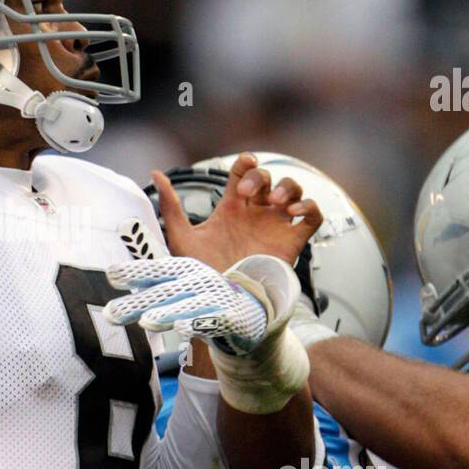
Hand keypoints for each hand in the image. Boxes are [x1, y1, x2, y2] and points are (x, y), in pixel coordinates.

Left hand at [103, 256, 269, 357]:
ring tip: (145, 321)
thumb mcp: (177, 285)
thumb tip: (110, 272)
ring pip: (188, 306)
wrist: (249, 314)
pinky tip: (182, 329)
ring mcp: (215, 299)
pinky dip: (197, 324)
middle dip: (138, 302)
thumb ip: (148, 281)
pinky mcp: (230, 318)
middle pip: (165, 292)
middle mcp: (198, 281)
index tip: (111, 274)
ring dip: (167, 313)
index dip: (135, 271)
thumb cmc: (203, 298)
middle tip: (111, 313)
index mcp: (184, 270)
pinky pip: (212, 321)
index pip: (156, 270)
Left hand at [152, 152, 322, 268]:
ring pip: (293, 191)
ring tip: (275, 201)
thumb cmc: (202, 276)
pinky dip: (309, 208)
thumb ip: (171, 206)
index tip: (242, 169)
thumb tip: (155, 175)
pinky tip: (294, 212)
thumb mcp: (182, 238)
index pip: (243, 172)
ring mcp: (274, 227)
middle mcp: (255, 215)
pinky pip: (313, 217)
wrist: (222, 304)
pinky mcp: (292, 243)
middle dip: (261, 177)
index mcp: (232, 209)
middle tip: (247, 193)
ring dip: (288, 188)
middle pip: (268, 178)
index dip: (246, 164)